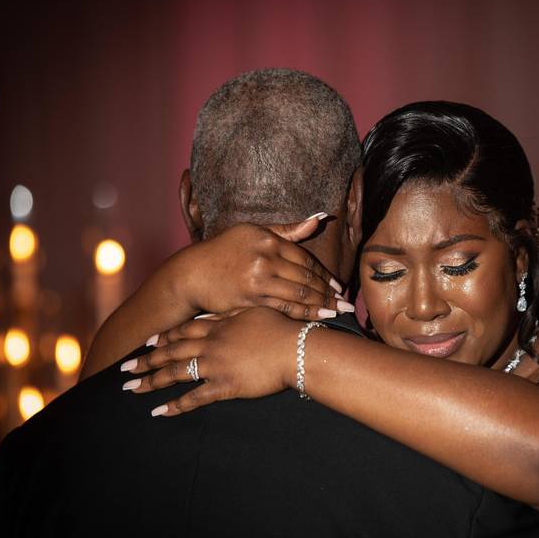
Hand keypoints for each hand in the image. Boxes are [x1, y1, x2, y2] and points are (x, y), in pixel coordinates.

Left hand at [122, 307, 301, 415]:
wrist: (297, 348)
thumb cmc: (282, 329)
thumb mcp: (253, 313)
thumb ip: (230, 316)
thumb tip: (211, 318)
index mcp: (219, 327)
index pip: (183, 332)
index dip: (163, 338)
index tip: (147, 343)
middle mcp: (211, 345)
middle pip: (171, 352)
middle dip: (145, 361)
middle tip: (125, 369)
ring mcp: (215, 366)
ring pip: (175, 373)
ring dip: (151, 382)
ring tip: (131, 389)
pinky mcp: (225, 386)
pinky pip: (194, 398)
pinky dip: (175, 405)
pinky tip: (159, 412)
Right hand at [172, 218, 353, 320]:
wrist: (192, 273)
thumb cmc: (224, 250)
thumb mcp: (253, 232)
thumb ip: (287, 230)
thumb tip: (319, 219)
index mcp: (268, 240)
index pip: (305, 259)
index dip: (325, 274)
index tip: (338, 286)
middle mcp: (265, 259)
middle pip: (306, 278)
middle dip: (329, 292)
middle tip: (345, 303)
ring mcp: (258, 280)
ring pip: (298, 294)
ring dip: (322, 305)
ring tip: (337, 312)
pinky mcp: (251, 299)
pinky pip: (283, 308)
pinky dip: (303, 314)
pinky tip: (317, 319)